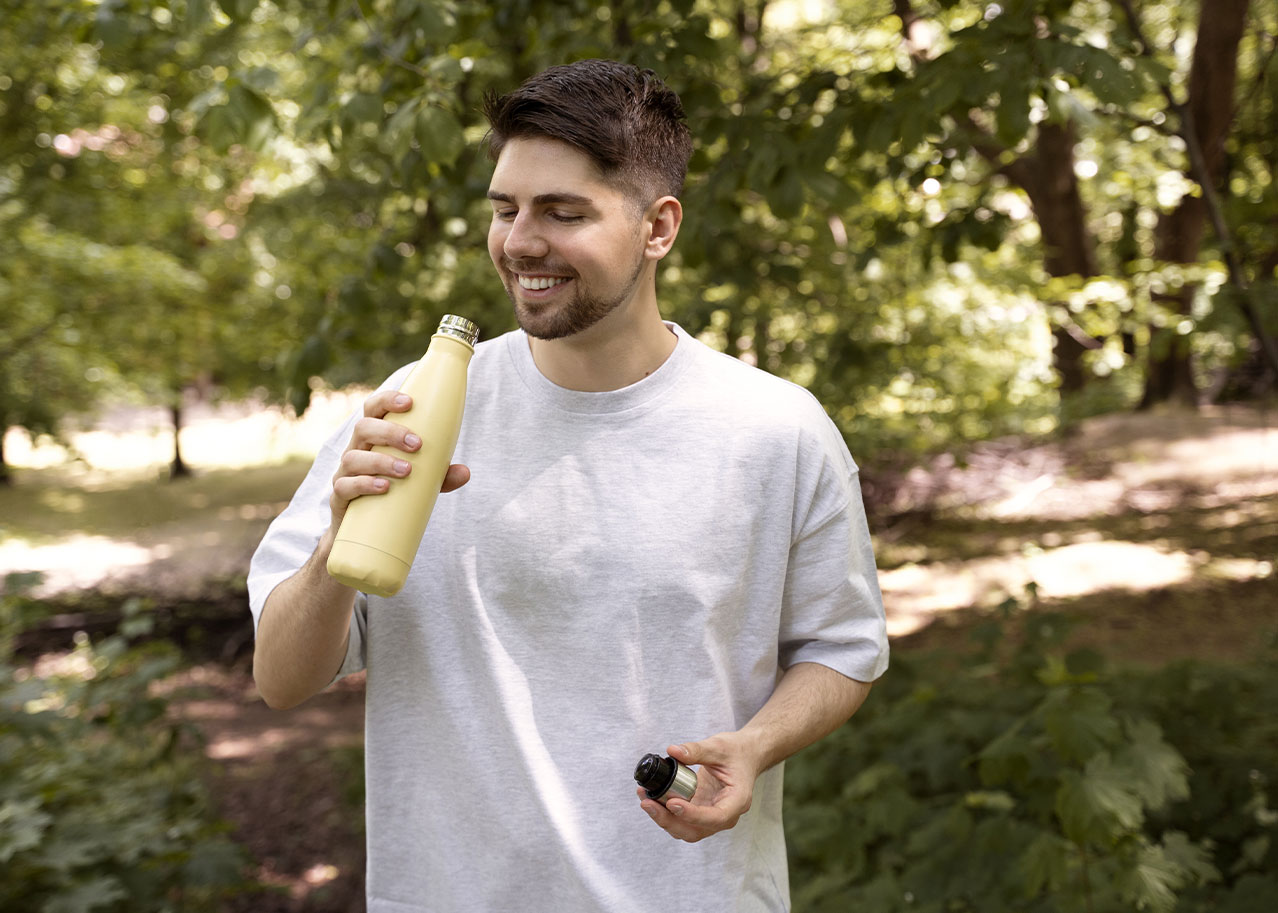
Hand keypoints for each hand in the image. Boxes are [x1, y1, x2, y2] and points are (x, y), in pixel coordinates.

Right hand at [329, 389, 469, 526]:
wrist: (364, 530)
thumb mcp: (420, 482)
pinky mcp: (339, 497)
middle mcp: (356, 451)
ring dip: (381, 461)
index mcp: (373, 439)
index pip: (373, 410)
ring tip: (406, 470)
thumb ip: (441, 476)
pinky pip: (345, 486)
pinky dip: (365, 485)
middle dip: (390, 432)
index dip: (387, 401)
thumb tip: (465, 473)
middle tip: (417, 444)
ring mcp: (345, 473)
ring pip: (353, 458)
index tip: (409, 403)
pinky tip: (384, 487)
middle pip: (363, 428)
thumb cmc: (393, 492)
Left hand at [636, 733, 763, 842]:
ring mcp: (711, 816)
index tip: (672, 803)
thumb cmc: (737, 752)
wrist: (745, 755)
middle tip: (648, 803)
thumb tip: (672, 751)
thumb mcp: (719, 746)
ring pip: (686, 829)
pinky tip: (651, 797)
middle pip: (696, 830)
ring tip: (645, 798)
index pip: (716, 817)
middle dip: (669, 821)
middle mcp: (726, 815)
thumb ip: (697, 750)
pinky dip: (665, 812)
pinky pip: (681, 820)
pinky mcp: (700, 812)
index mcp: (737, 801)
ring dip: (663, 818)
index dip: (693, 815)